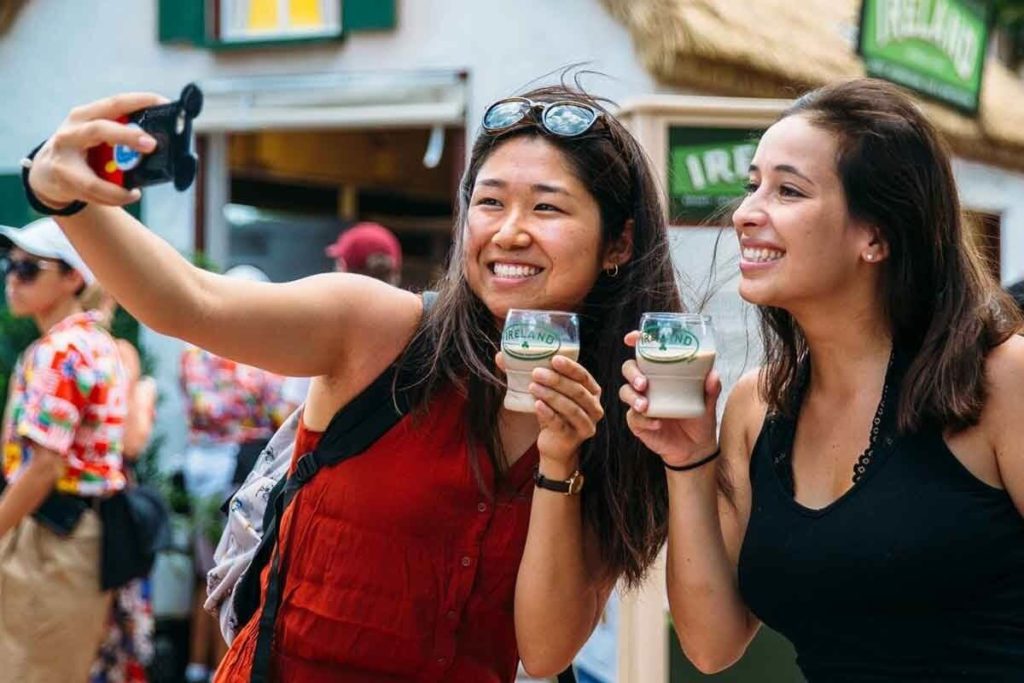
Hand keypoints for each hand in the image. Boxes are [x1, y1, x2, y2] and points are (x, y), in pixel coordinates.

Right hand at [27, 93, 165, 207]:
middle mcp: (72, 132)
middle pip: (100, 130)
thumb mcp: (95, 133)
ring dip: (118, 186)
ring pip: (93, 172)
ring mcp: (66, 156)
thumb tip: (160, 141)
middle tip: (152, 144)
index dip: (139, 101)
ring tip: (136, 190)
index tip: (163, 103)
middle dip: (128, 136)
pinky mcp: (66, 179)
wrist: (48, 171)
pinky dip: (117, 196)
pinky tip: (130, 194)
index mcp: (85, 115)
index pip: (114, 103)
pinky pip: (96, 191)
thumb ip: (120, 132)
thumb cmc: (82, 150)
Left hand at [496, 352, 603, 465]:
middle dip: (557, 380)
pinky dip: (548, 413)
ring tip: (532, 387)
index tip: (554, 359)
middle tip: (537, 373)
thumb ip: (531, 375)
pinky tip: (537, 405)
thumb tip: (501, 357)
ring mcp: (585, 425)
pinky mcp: (572, 438)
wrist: (554, 445)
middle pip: (578, 391)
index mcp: (592, 392)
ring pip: (571, 408)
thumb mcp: (547, 393)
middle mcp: (594, 408)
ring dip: (551, 395)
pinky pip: (560, 424)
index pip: (584, 376)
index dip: (571, 367)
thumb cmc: (553, 413)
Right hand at [619, 331, 720, 467]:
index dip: (636, 342)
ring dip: (633, 397)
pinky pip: (633, 418)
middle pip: (629, 369)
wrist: (696, 448)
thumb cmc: (699, 419)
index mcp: (662, 373)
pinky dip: (644, 420)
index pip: (644, 353)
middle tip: (644, 383)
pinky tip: (656, 424)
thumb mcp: (707, 402)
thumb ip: (710, 388)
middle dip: (633, 374)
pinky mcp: (639, 422)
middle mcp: (648, 385)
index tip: (631, 339)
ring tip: (645, 406)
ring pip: (625, 392)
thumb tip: (713, 375)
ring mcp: (641, 403)